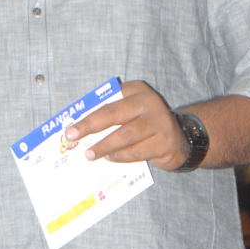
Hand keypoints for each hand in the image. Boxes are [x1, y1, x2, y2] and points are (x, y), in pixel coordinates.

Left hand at [64, 80, 188, 170]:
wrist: (180, 139)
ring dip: (105, 146)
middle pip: (114, 114)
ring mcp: (159, 123)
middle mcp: (149, 103)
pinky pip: (137, 151)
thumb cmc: (145, 123)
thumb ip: (110, 113)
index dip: (87, 115)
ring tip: (90, 154)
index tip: (69, 128)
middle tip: (73, 137)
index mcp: (136, 90)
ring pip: (126, 135)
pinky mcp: (164, 143)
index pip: (107, 101)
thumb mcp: (130, 110)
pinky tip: (110, 158)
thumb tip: (80, 127)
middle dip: (90, 126)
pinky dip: (121, 156)